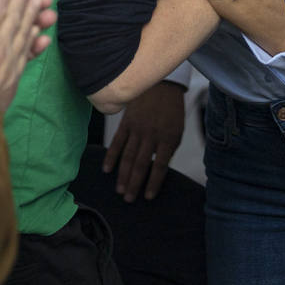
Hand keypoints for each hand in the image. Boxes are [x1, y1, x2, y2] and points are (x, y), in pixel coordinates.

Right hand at [105, 80, 185, 201]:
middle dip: (134, 184)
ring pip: (127, 156)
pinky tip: (107, 169)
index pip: (160, 166)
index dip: (154, 183)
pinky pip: (117, 142)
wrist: (162, 85)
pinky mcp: (126, 122)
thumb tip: (158, 171)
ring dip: (122, 175)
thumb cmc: (172, 111)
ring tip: (119, 190)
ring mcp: (137, 128)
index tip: (148, 197)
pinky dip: (111, 156)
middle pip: (140, 164)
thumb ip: (168, 150)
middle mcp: (151, 135)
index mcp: (168, 138)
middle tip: (129, 200)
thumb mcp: (177, 131)